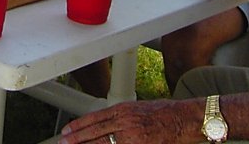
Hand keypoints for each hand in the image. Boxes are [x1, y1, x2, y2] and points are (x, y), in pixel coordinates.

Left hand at [59, 98, 198, 143]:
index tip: (67, 132)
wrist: (185, 119)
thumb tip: (104, 123)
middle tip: (63, 143)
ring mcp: (132, 137)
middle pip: (95, 133)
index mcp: (124, 109)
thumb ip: (121, 116)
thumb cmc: (165, 113)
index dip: (79, 126)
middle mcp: (125, 122)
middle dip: (77, 139)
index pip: (94, 118)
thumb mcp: (138, 108)